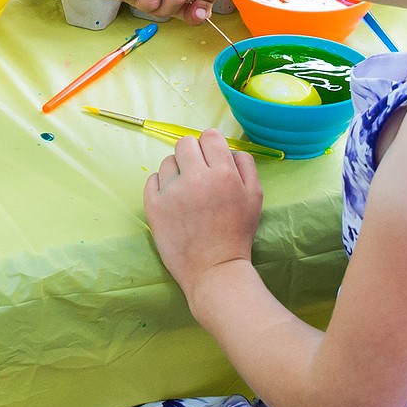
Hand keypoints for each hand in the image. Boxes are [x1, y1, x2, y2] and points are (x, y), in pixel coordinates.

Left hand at [145, 131, 262, 293]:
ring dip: (177, 171)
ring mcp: (172, 192)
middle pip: (185, 143)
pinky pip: (152, 179)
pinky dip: (161, 186)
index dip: (211, 145)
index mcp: (223, 173)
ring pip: (168, 161)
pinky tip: (172, 200)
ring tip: (186, 191)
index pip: (209, 135)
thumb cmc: (237, 234)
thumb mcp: (255, 197)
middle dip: (193, 154)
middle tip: (198, 174)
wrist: (214, 270)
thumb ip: (245, 166)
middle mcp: (196, 178)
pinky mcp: (153, 206)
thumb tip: (229, 148)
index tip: (212, 158)